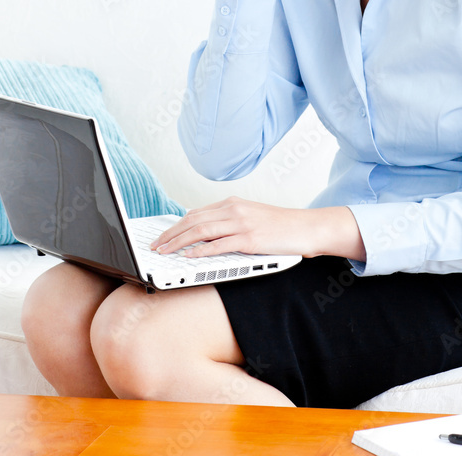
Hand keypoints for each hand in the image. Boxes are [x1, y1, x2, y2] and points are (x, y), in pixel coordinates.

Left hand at [150, 197, 365, 261]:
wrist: (306, 227)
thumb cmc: (280, 226)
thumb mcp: (250, 217)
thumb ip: (228, 222)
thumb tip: (204, 235)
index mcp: (232, 204)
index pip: (195, 213)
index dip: (175, 225)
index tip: (161, 236)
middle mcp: (234, 209)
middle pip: (193, 220)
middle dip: (171, 234)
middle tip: (155, 246)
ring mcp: (242, 223)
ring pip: (202, 230)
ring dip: (179, 242)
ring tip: (165, 253)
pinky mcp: (250, 239)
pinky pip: (220, 245)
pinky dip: (202, 251)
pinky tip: (190, 257)